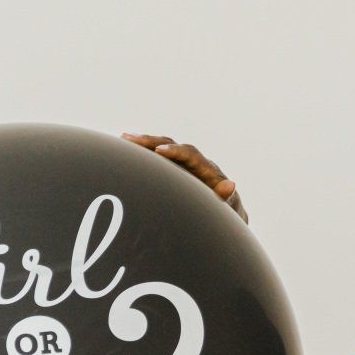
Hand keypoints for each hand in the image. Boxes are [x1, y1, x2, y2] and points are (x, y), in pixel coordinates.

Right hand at [121, 132, 247, 224]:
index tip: (159, 150)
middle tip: (130, 139)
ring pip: (161, 149)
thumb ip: (227, 199)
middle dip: (152, 141)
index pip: (190, 154)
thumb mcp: (227, 210)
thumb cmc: (225, 214)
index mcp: (207, 170)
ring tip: (123, 139)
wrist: (224, 215)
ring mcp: (182, 166)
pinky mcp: (173, 172)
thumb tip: (230, 186)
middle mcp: (194, 164)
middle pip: (172, 146)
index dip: (175, 151)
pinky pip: (157, 160)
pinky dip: (143, 155)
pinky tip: (125, 152)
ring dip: (143, 144)